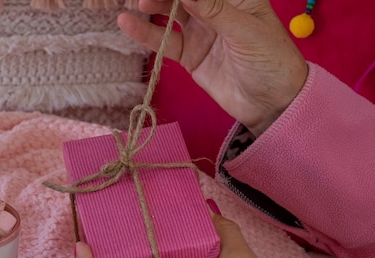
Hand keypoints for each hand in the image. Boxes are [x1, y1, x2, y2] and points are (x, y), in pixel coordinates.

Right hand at [118, 0, 307, 135]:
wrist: (271, 105)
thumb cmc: (272, 62)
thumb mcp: (246, 32)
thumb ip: (215, 10)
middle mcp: (216, 10)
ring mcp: (201, 32)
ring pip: (171, 13)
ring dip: (154, 6)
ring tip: (139, 3)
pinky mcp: (189, 55)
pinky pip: (165, 41)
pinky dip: (146, 34)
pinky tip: (128, 23)